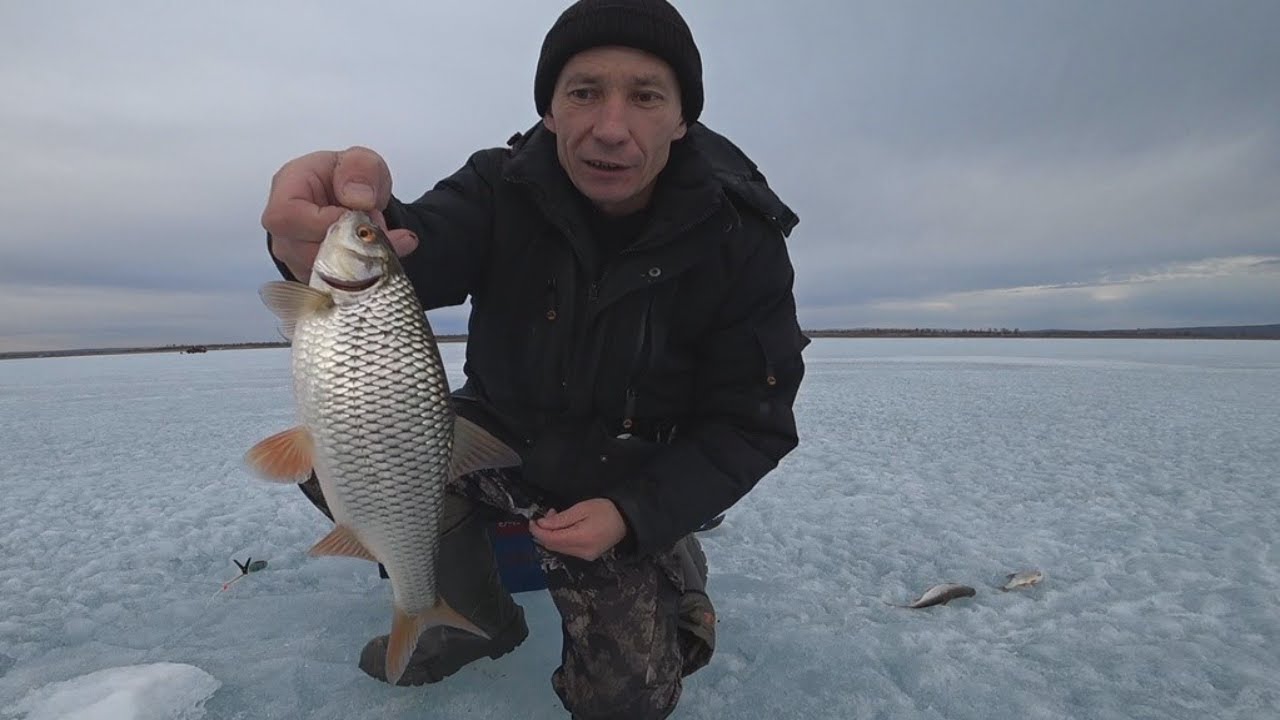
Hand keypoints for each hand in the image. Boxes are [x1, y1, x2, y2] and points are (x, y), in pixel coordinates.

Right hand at [261, 146, 418, 281]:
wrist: (354, 204)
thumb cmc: (349, 179)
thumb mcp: (363, 162)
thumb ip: (361, 170)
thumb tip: (358, 199)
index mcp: (287, 190)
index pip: (287, 216)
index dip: (323, 224)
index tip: (355, 217)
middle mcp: (283, 229)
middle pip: (305, 253)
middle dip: (351, 246)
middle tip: (377, 226)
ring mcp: (295, 258)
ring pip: (322, 278)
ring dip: (362, 263)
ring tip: (379, 236)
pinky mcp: (313, 279)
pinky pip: (336, 291)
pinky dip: (366, 278)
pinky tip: (381, 256)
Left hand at [529, 499, 627, 561]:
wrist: (626, 519)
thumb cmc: (606, 510)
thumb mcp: (582, 508)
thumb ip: (561, 519)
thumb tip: (542, 525)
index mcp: (581, 539)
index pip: (551, 540)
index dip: (538, 532)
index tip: (532, 521)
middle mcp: (582, 552)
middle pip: (553, 546)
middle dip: (545, 532)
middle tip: (547, 515)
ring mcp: (586, 556)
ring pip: (559, 549)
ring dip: (553, 535)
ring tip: (557, 518)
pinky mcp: (588, 556)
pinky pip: (568, 550)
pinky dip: (562, 539)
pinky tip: (565, 528)